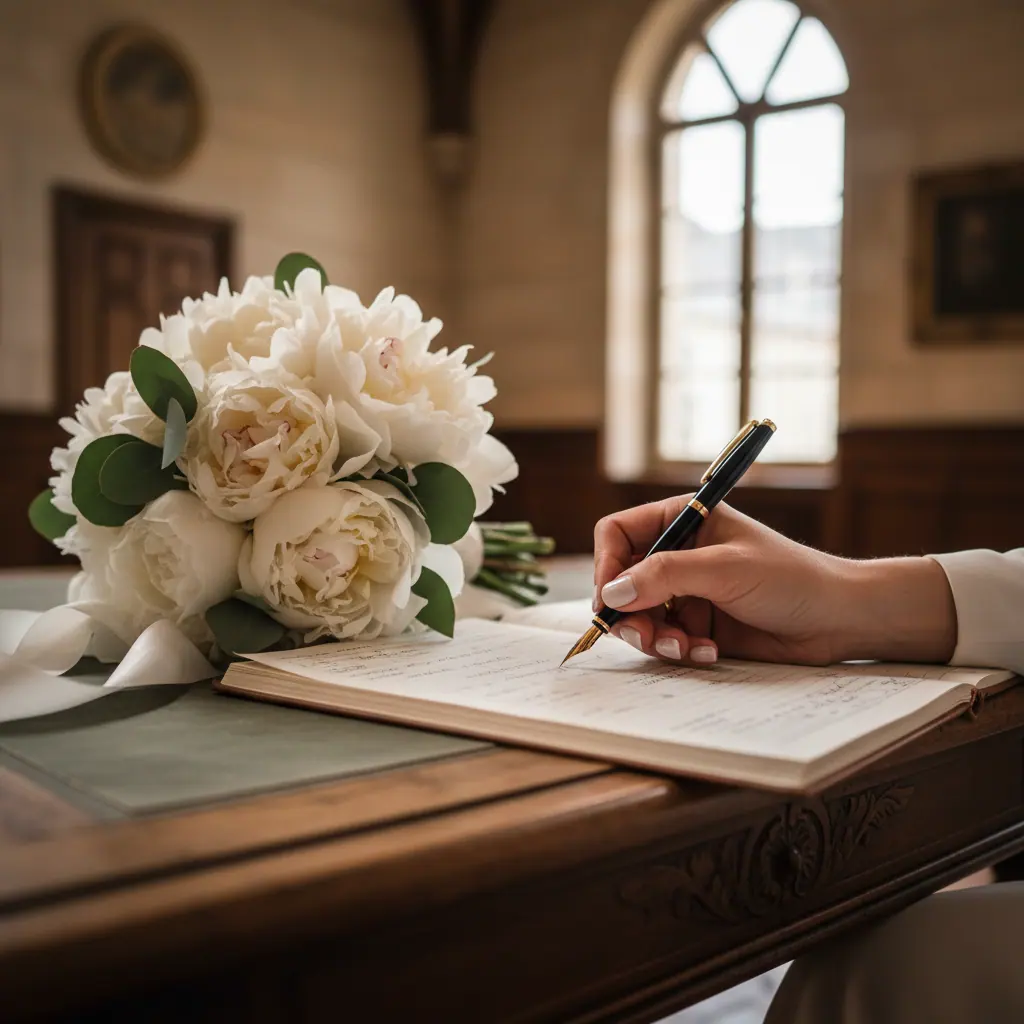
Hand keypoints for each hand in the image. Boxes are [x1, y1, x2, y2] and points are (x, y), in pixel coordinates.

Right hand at [593, 498, 957, 666]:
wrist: (837, 620)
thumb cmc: (791, 578)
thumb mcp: (725, 569)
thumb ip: (665, 576)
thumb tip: (613, 593)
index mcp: (682, 520)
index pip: (618, 534)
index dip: (607, 565)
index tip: (612, 598)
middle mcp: (678, 554)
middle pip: (620, 581)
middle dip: (630, 613)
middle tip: (647, 636)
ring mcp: (686, 592)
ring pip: (638, 616)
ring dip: (654, 637)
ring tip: (683, 648)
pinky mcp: (696, 625)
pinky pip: (663, 640)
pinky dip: (678, 650)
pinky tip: (708, 652)